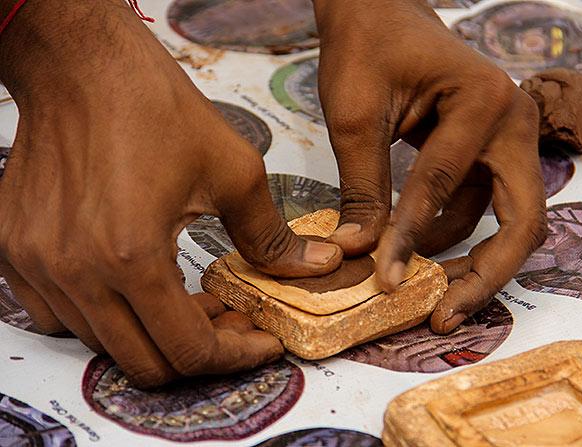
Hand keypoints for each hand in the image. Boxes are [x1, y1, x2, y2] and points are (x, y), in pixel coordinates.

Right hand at [0, 0, 341, 386]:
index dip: (236, 355)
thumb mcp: (233, 171)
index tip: (261, 342)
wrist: (81, 66)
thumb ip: (272, 236)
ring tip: (191, 300)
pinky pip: (60, 317)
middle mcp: (77, 273)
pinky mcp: (18, 251)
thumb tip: (315, 265)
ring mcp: (39, 265)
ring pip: (105, 344)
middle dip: (200, 352)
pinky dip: (106, 318)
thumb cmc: (152, 107)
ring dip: (155, 334)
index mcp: (131, 255)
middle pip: (146, 363)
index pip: (189, 350)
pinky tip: (138, 286)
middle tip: (232, 321)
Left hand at [315, 0, 546, 332]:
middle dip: (483, 274)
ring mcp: (508, 139)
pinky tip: (412, 251)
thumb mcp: (356, 117)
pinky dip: (448, 233)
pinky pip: (478, 205)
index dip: (410, 240)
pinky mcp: (489, 152)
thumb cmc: (366, 47)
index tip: (384, 283)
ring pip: (502, 220)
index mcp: (484, 103)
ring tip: (414, 288)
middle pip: (521, 222)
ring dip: (461, 259)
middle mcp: (514, 124)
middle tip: (442, 315)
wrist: (378, 12)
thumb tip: (360, 253)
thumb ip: (363, 188)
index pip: (445, 187)